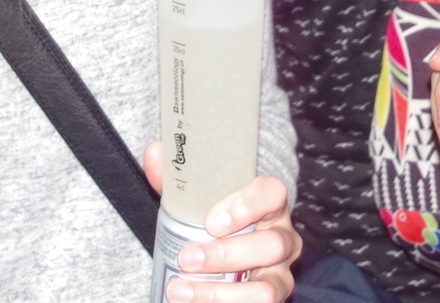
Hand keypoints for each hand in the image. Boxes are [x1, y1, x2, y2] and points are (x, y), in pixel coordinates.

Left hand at [140, 147, 299, 302]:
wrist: (226, 257)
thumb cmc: (215, 221)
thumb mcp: (198, 199)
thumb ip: (178, 177)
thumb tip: (155, 152)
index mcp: (270, 205)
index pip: (273, 194)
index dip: (246, 206)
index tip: (211, 222)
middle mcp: (283, 239)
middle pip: (272, 245)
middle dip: (225, 256)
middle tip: (186, 258)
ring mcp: (280, 275)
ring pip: (266, 289)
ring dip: (221, 294)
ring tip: (181, 290)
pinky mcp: (272, 300)